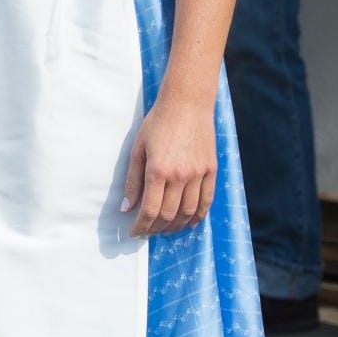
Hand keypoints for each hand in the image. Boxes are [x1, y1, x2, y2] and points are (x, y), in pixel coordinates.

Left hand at [121, 97, 217, 236]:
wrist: (187, 104)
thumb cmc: (157, 124)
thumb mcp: (137, 149)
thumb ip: (132, 181)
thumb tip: (126, 208)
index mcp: (158, 171)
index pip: (150, 210)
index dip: (141, 226)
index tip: (134, 232)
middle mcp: (180, 176)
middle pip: (169, 215)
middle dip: (155, 228)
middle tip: (147, 231)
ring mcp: (199, 174)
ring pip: (188, 212)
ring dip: (176, 226)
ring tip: (164, 229)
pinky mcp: (211, 170)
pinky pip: (206, 201)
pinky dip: (198, 216)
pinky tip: (189, 222)